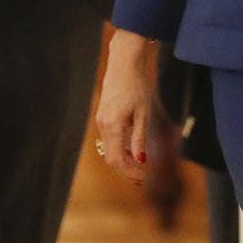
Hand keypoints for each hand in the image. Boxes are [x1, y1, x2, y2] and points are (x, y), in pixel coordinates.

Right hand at [95, 30, 151, 183]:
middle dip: (125, 169)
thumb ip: (139, 137)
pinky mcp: (102, 116)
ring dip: (122, 159)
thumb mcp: (143, 113)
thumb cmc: (137, 86)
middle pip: (110, 157)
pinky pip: (108, 138)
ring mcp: (100, 120)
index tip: (142, 178)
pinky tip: (132, 149)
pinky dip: (119, 147)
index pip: (117, 159)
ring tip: (139, 166)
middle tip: (141, 178)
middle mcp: (102, 125)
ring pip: (108, 148)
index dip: (128, 172)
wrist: (124, 64)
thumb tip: (141, 160)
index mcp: (112, 125)